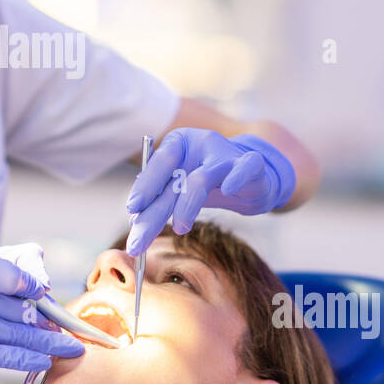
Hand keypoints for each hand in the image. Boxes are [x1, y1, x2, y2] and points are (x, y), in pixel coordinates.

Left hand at [124, 128, 296, 255]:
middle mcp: (200, 142)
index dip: (145, 186)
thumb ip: (160, 201)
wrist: (252, 178)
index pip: (158, 163)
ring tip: (180, 228)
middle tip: (138, 241)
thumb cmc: (209, 183)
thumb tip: (134, 220)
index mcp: (178, 144)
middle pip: (174, 178)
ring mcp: (226, 153)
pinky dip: (237, 178)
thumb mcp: (181, 190)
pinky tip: (229, 189)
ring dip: (187, 206)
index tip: (132, 209)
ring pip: (202, 179)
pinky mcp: (251, 164)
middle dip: (154, 213)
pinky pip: (246, 168)